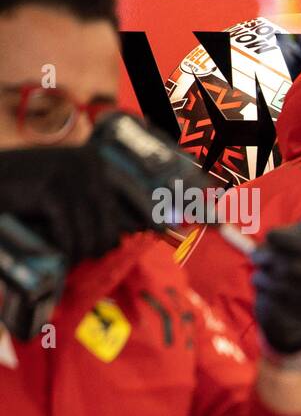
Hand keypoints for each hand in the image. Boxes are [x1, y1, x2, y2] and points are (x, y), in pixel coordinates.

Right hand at [0, 144, 140, 266]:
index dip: (141, 216)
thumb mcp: (67, 188)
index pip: (128, 195)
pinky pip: (70, 234)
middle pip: (110, 220)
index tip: (157, 230)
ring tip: (73, 255)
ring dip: (82, 250)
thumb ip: (94, 203)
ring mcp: (70, 176)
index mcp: (95, 160)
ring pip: (91, 231)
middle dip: (101, 243)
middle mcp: (88, 164)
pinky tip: (61, 255)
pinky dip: (66, 249)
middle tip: (92, 254)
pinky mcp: (51, 191)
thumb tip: (133, 228)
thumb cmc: (27, 188)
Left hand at [251, 208, 300, 356]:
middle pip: (300, 268)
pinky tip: (260, 280)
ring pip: (287, 285)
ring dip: (265, 272)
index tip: (270, 234)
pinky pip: (279, 302)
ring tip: (259, 267)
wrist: (300, 313)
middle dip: (273, 257)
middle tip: (257, 253)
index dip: (292, 240)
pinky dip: (265, 289)